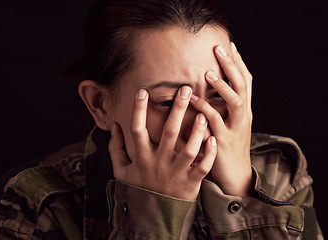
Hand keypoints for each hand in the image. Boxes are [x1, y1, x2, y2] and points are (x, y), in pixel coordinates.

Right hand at [108, 86, 216, 200]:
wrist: (153, 215)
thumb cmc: (138, 187)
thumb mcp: (121, 170)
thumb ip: (116, 148)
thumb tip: (114, 125)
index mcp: (142, 158)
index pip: (138, 130)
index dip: (138, 110)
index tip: (143, 91)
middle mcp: (159, 163)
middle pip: (168, 133)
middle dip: (177, 109)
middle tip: (185, 89)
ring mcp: (176, 173)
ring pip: (189, 150)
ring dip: (196, 131)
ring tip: (203, 112)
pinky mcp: (191, 183)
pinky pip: (202, 167)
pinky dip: (209, 155)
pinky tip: (213, 140)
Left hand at [190, 43, 252, 195]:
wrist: (236, 176)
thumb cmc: (229, 147)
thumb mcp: (231, 125)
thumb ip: (223, 108)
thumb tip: (210, 89)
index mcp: (244, 110)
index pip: (245, 81)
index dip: (239, 63)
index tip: (230, 46)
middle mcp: (243, 116)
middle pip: (242, 86)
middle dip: (231, 66)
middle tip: (219, 49)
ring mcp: (236, 128)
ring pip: (235, 102)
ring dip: (222, 87)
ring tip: (208, 74)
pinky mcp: (224, 141)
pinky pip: (216, 122)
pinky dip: (205, 109)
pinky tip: (193, 100)